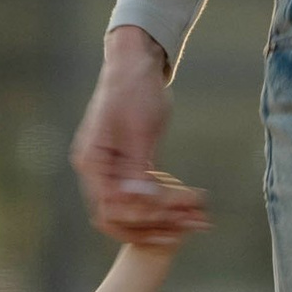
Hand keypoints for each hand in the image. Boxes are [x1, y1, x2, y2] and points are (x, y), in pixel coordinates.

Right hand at [71, 27, 210, 246]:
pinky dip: (165, 204)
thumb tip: (141, 199)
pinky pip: (143, 195)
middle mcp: (95, 170)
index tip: (175, 222)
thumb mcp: (139, 128)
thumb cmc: (135, 89)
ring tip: (199, 221)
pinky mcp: (126, 166)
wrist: (136, 63)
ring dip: (164, 220)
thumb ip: (137, 167)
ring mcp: (109, 169)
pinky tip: (190, 208)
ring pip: (133, 210)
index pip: (110, 210)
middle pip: (118, 219)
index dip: (142, 221)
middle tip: (191, 228)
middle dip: (154, 228)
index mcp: (92, 162)